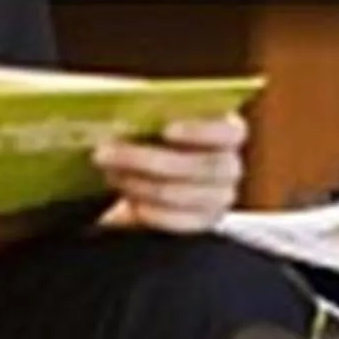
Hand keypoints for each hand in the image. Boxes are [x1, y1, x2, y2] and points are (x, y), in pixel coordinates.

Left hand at [92, 112, 248, 233]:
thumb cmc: (150, 137)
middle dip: (150, 160)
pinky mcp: (203, 222)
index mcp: (228, 132)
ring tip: (113, 175)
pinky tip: (132, 204)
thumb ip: (148, 116)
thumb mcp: (152, 120)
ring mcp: (220, 198)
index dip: (200, 131)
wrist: (145, 173)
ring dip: (144, 185)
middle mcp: (230, 166)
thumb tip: (124, 118)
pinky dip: (155, 214)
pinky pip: (182, 222)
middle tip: (108, 152)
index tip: (166, 130)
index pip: (230, 132)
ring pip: (187, 194)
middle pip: (202, 166)